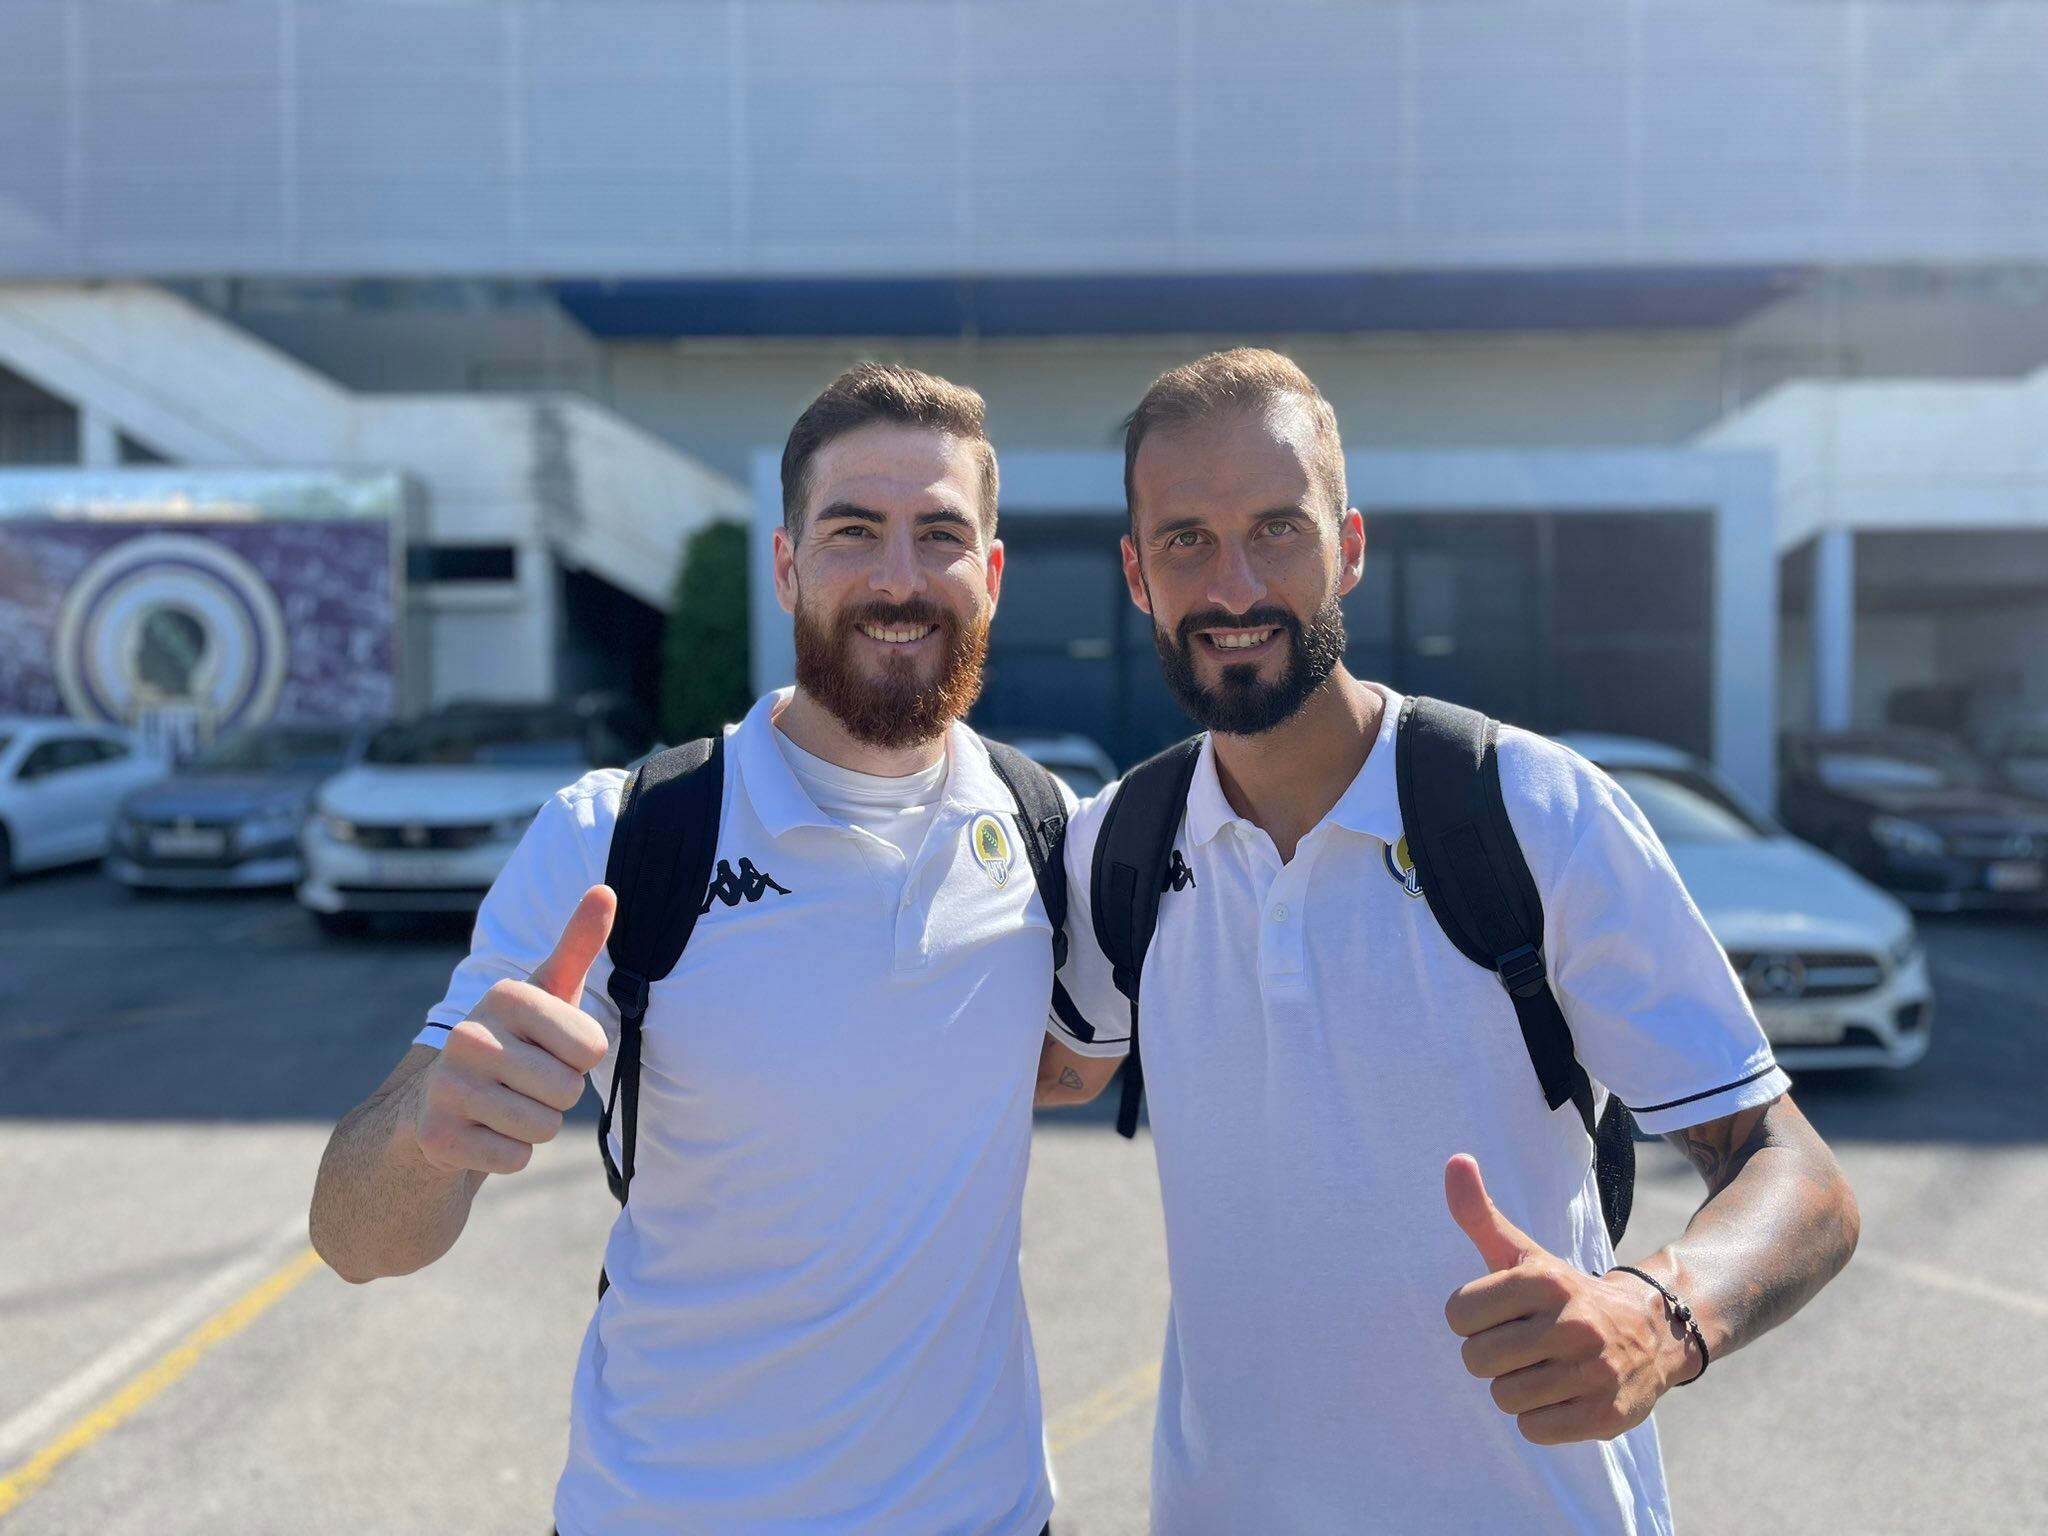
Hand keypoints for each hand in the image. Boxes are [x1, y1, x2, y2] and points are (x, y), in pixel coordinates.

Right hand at [410, 885, 615, 1176]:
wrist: (437, 1103)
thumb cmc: (514, 1041)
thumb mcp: (547, 992)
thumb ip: (578, 943)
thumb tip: (606, 890)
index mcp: (505, 996)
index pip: (591, 1048)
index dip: (579, 1059)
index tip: (546, 1049)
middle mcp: (468, 1034)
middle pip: (568, 1091)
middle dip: (557, 1097)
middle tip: (523, 1082)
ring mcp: (447, 1086)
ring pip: (544, 1129)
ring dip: (534, 1126)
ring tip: (505, 1105)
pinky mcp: (437, 1135)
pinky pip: (515, 1159)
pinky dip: (508, 1154)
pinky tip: (483, 1132)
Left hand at [1442, 1153, 1690, 1444]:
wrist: (1652, 1330)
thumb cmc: (1563, 1294)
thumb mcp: (1524, 1253)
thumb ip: (1478, 1213)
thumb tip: (1454, 1160)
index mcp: (1544, 1279)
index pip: (1457, 1314)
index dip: (1472, 1320)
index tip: (1502, 1314)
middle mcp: (1572, 1323)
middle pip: (1476, 1360)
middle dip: (1491, 1357)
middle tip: (1524, 1346)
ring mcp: (1593, 1371)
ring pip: (1504, 1398)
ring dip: (1516, 1389)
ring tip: (1545, 1370)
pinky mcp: (1605, 1414)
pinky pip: (1533, 1430)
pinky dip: (1540, 1419)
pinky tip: (1562, 1396)